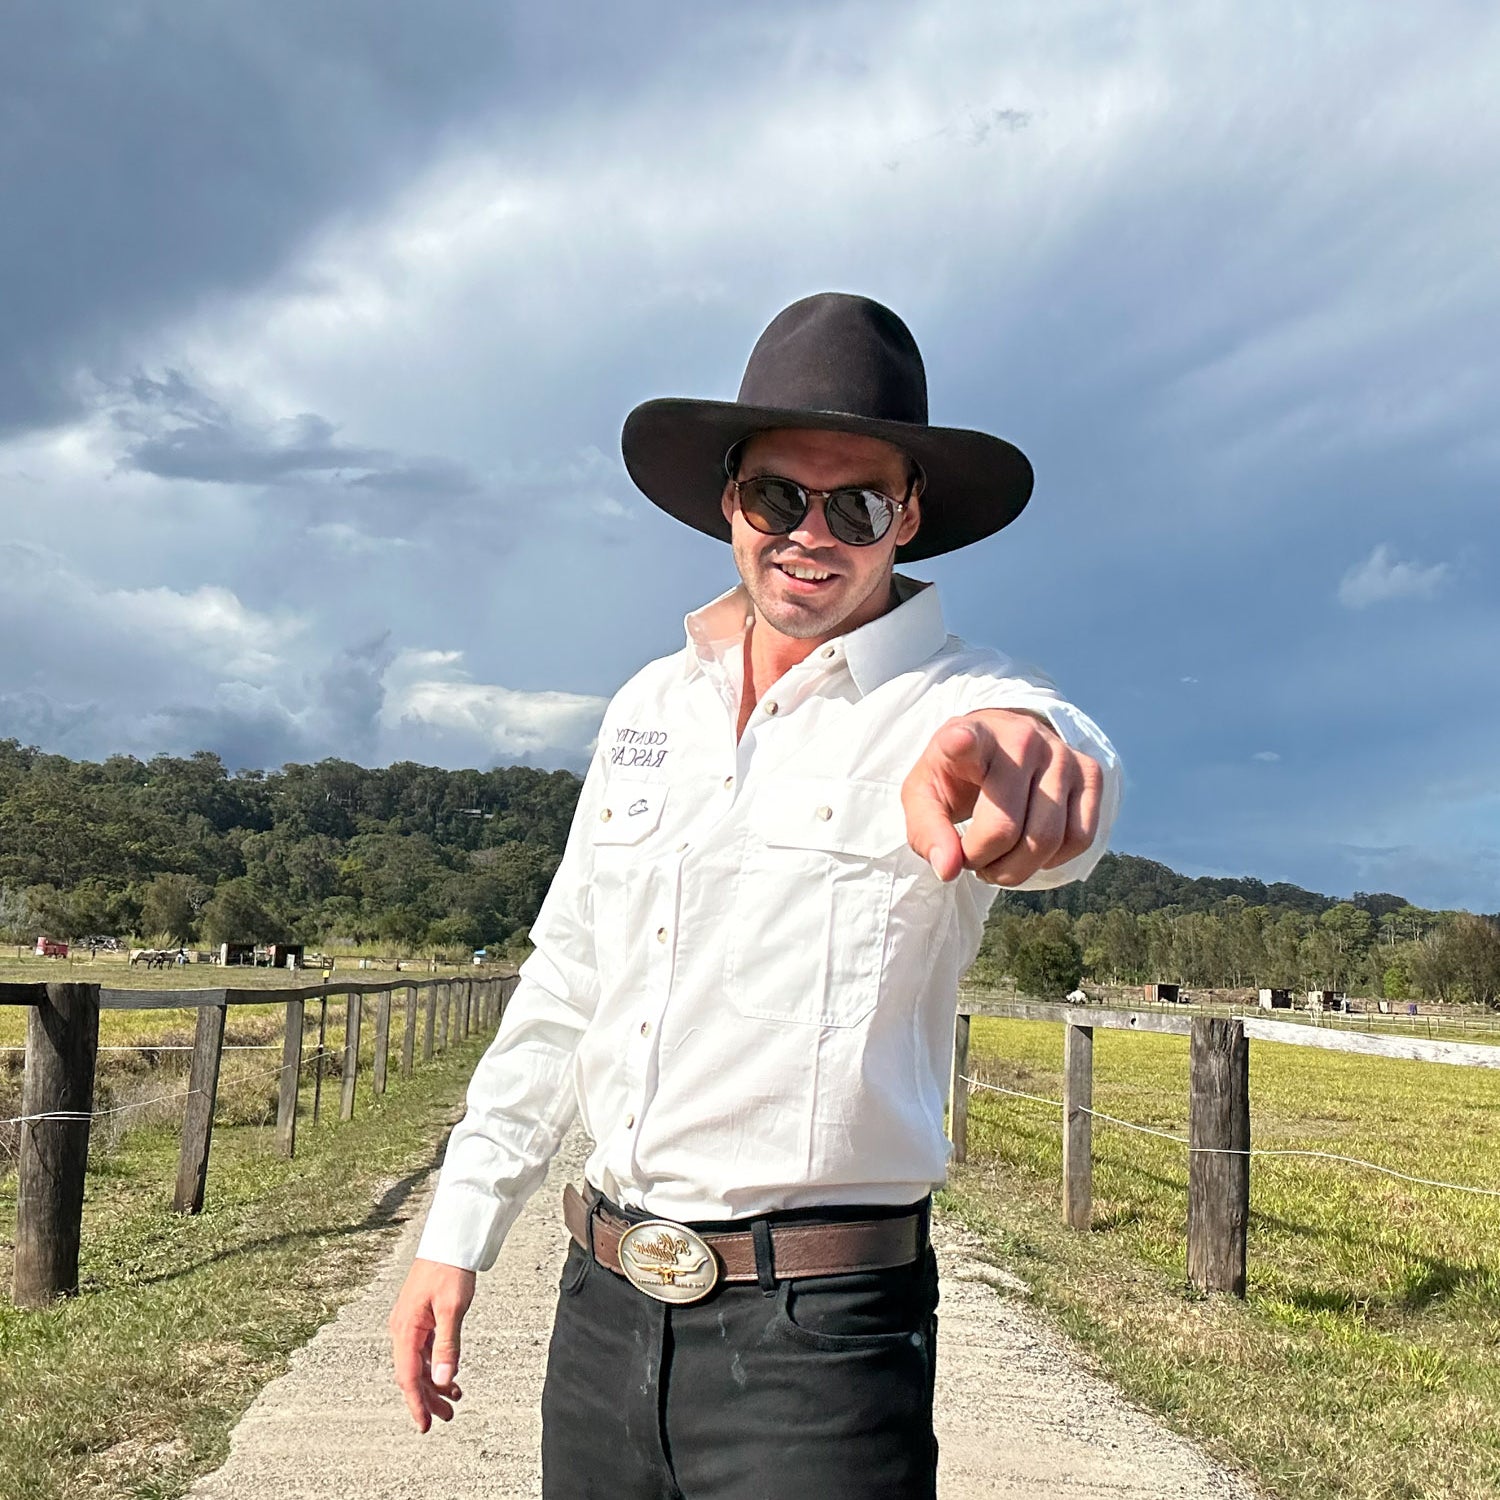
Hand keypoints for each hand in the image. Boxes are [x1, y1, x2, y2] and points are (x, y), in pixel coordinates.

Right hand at [389, 1257, 476, 1431]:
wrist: (451, 1240)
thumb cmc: (449, 1268)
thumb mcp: (452, 1310)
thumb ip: (447, 1347)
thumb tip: (441, 1381)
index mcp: (405, 1329)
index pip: (408, 1377)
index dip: (417, 1404)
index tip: (425, 1425)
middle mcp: (403, 1328)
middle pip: (412, 1374)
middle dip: (428, 1398)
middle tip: (446, 1416)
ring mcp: (411, 1323)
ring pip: (419, 1363)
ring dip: (434, 1383)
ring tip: (452, 1399)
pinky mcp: (421, 1317)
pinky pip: (425, 1349)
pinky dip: (437, 1364)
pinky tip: (450, 1374)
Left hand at [902, 710, 1104, 885]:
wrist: (997, 744)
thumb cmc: (956, 775)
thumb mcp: (924, 797)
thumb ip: (928, 833)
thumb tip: (949, 870)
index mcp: (971, 736)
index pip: (968, 739)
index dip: (961, 743)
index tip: (957, 741)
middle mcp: (1021, 738)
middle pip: (1006, 828)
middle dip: (983, 862)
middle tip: (971, 858)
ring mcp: (1062, 754)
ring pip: (1048, 839)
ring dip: (1017, 869)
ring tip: (996, 860)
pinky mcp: (1091, 772)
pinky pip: (1080, 837)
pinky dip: (1053, 860)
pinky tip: (1030, 849)